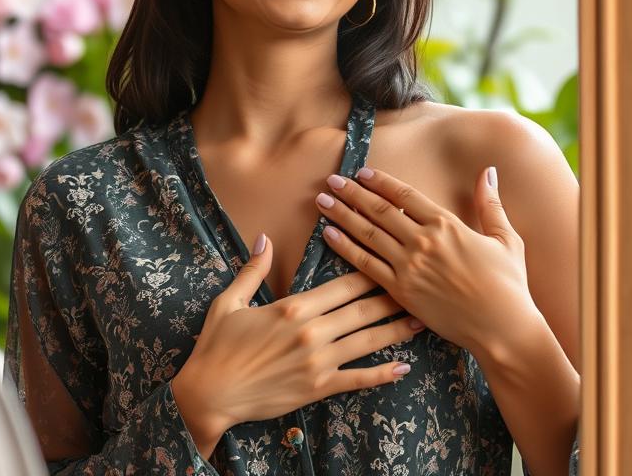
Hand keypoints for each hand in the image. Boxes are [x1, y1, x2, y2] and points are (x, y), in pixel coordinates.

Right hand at [171, 235, 424, 454]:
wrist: (210, 393)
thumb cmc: (217, 346)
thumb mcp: (229, 301)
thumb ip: (252, 270)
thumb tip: (263, 238)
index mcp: (293, 307)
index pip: (342, 285)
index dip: (370, 271)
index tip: (391, 260)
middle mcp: (312, 332)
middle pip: (363, 310)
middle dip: (393, 297)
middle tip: (419, 286)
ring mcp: (318, 362)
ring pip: (368, 341)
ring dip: (396, 330)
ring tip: (421, 320)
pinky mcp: (318, 387)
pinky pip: (358, 379)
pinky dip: (383, 374)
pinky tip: (403, 367)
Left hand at [315, 166, 538, 358]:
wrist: (503, 328)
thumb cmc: (509, 285)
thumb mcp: (506, 239)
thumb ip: (490, 204)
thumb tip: (488, 171)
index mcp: (447, 224)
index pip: (405, 195)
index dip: (381, 181)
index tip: (362, 172)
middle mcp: (424, 241)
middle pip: (380, 210)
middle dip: (352, 193)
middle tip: (331, 180)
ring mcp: (410, 267)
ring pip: (367, 234)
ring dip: (342, 215)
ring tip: (322, 202)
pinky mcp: (401, 291)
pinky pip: (366, 265)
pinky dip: (345, 248)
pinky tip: (329, 235)